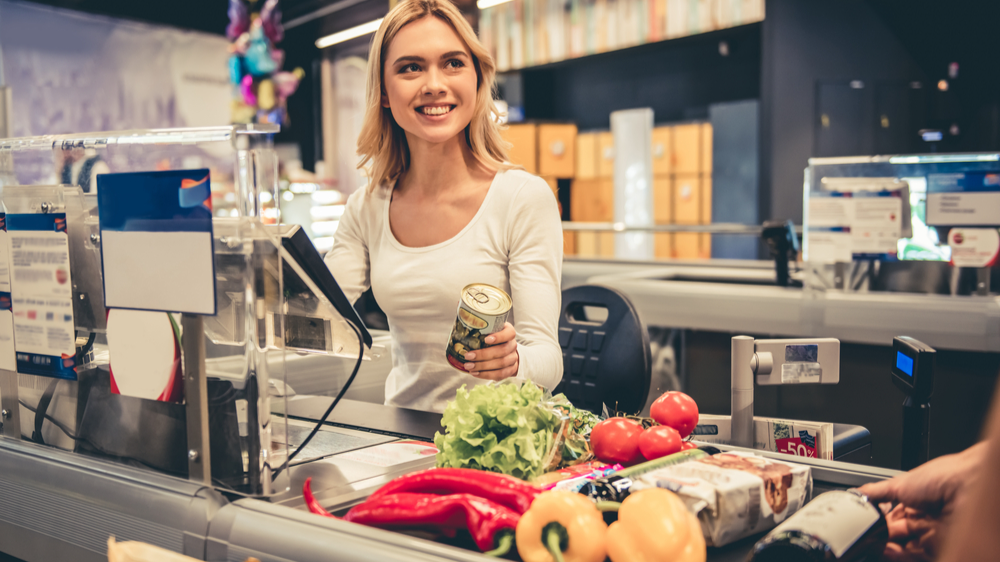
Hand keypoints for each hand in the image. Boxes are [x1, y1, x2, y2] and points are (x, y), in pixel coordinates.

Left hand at [461, 322, 517, 380]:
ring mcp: (513, 358)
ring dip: (483, 366)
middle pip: (502, 350)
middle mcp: (512, 345)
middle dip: (484, 354)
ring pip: (501, 363)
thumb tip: (459, 327)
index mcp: (509, 332)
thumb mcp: (490, 330)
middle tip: (468, 356)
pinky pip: (500, 374)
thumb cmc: (493, 338)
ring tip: (469, 366)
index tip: (486, 339)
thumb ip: (480, 329)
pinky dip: (486, 375)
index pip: (509, 333)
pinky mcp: (511, 370)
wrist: (507, 351)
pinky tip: (475, 373)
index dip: (499, 337)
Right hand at [857, 442, 986, 561]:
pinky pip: (912, 555)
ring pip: (901, 546)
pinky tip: (884, 548)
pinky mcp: (936, 547)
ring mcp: (929, 533)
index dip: (875, 519)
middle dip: (878, 533)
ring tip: (871, 540)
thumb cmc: (941, 477)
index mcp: (914, 499)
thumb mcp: (899, 482)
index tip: (861, 521)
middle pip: (894, 532)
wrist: (966, 487)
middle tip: (863, 532)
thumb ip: (876, 491)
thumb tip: (857, 493)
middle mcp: (922, 517)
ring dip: (884, 545)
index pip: (889, 515)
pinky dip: (896, 554)